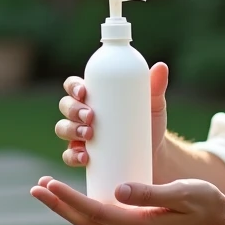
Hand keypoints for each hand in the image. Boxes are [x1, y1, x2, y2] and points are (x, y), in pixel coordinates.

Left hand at [29, 175, 224, 224]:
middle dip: (59, 205)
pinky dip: (87, 210)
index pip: (95, 213)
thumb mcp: (183, 193)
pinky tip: (80, 198)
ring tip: (50, 190)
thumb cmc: (207, 206)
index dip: (68, 199)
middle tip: (36, 188)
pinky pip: (105, 223)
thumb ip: (152, 193)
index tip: (48, 184)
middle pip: (86, 223)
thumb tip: (119, 189)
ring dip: (69, 209)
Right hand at [55, 62, 169, 167]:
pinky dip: (73, 156)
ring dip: (71, 130)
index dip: (73, 86)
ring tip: (89, 134)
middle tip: (90, 116)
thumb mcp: (153, 104)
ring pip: (63, 128)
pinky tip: (84, 157)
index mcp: (95, 96)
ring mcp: (80, 135)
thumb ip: (156, 86)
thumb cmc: (148, 123)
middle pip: (66, 106)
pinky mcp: (83, 155)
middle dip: (73, 110)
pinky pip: (69, 155)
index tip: (83, 91)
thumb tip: (161, 67)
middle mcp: (82, 114)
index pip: (74, 86)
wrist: (154, 154)